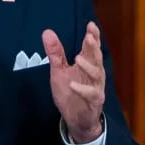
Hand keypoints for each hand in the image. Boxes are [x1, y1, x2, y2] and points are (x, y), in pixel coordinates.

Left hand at [42, 22, 104, 143]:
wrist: (76, 119)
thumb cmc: (70, 93)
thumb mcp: (59, 71)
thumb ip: (55, 53)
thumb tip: (47, 32)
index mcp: (87, 64)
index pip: (91, 48)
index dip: (93, 36)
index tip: (91, 25)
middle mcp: (94, 74)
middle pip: (96, 57)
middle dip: (94, 47)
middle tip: (89, 37)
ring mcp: (95, 87)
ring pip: (97, 74)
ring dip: (88, 65)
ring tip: (77, 57)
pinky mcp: (94, 102)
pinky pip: (91, 94)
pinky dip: (82, 89)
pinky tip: (73, 85)